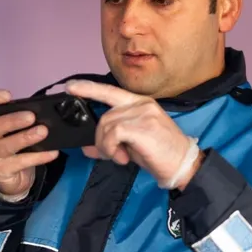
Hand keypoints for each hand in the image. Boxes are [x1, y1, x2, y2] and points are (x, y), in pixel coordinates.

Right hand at [0, 90, 60, 199]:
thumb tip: (46, 110)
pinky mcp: (1, 171)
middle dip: (12, 120)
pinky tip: (52, 152)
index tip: (8, 95)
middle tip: (31, 116)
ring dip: (25, 138)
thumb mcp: (11, 131)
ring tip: (42, 132)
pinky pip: (21, 163)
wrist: (8, 181)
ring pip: (5, 147)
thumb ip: (21, 119)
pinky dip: (38, 157)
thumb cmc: (12, 149)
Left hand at [65, 80, 201, 189]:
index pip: (110, 91)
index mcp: (140, 103)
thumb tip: (87, 148)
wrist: (182, 165)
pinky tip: (124, 157)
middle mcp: (141, 104)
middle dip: (100, 139)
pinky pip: (113, 134)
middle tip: (111, 154)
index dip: (88, 88)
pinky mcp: (142, 126)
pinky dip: (112, 149)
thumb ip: (110, 141)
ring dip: (106, 146)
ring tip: (120, 157)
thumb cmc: (159, 154)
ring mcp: (143, 113)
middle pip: (104, 116)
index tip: (69, 86)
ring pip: (106, 126)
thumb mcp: (130, 146)